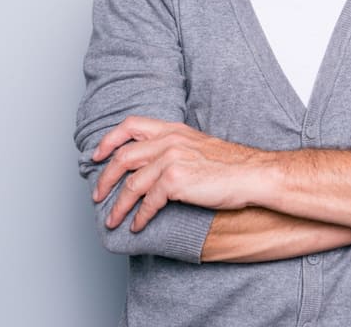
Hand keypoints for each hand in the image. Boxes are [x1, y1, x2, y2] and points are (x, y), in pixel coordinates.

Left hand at [92, 116, 262, 231]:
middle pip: (123, 157)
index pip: (130, 125)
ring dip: (118, 206)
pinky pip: (148, 202)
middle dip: (105, 179)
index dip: (109, 140)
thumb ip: (173, 147)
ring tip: (113, 220)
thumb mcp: (197, 145)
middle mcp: (168, 141)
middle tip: (97, 195)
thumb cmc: (230, 165)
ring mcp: (171, 159)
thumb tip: (150, 166)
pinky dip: (140, 217)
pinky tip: (137, 226)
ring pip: (131, 184)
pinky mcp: (176, 180)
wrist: (253, 174)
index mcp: (172, 130)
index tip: (97, 156)